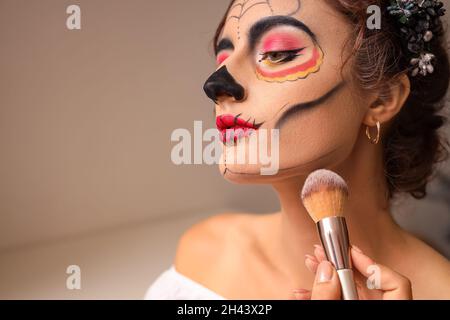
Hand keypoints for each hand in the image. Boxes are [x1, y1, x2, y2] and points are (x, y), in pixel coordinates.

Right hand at [293, 245, 412, 299]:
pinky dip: (322, 293)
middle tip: (322, 250)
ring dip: (325, 276)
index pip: (396, 284)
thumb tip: (326, 270)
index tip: (350, 252)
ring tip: (310, 262)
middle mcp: (377, 309)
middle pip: (366, 282)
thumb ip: (327, 296)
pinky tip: (303, 291)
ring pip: (349, 289)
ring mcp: (361, 308)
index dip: (372, 264)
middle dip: (338, 263)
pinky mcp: (348, 310)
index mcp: (384, 310)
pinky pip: (340, 299)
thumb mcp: (332, 312)